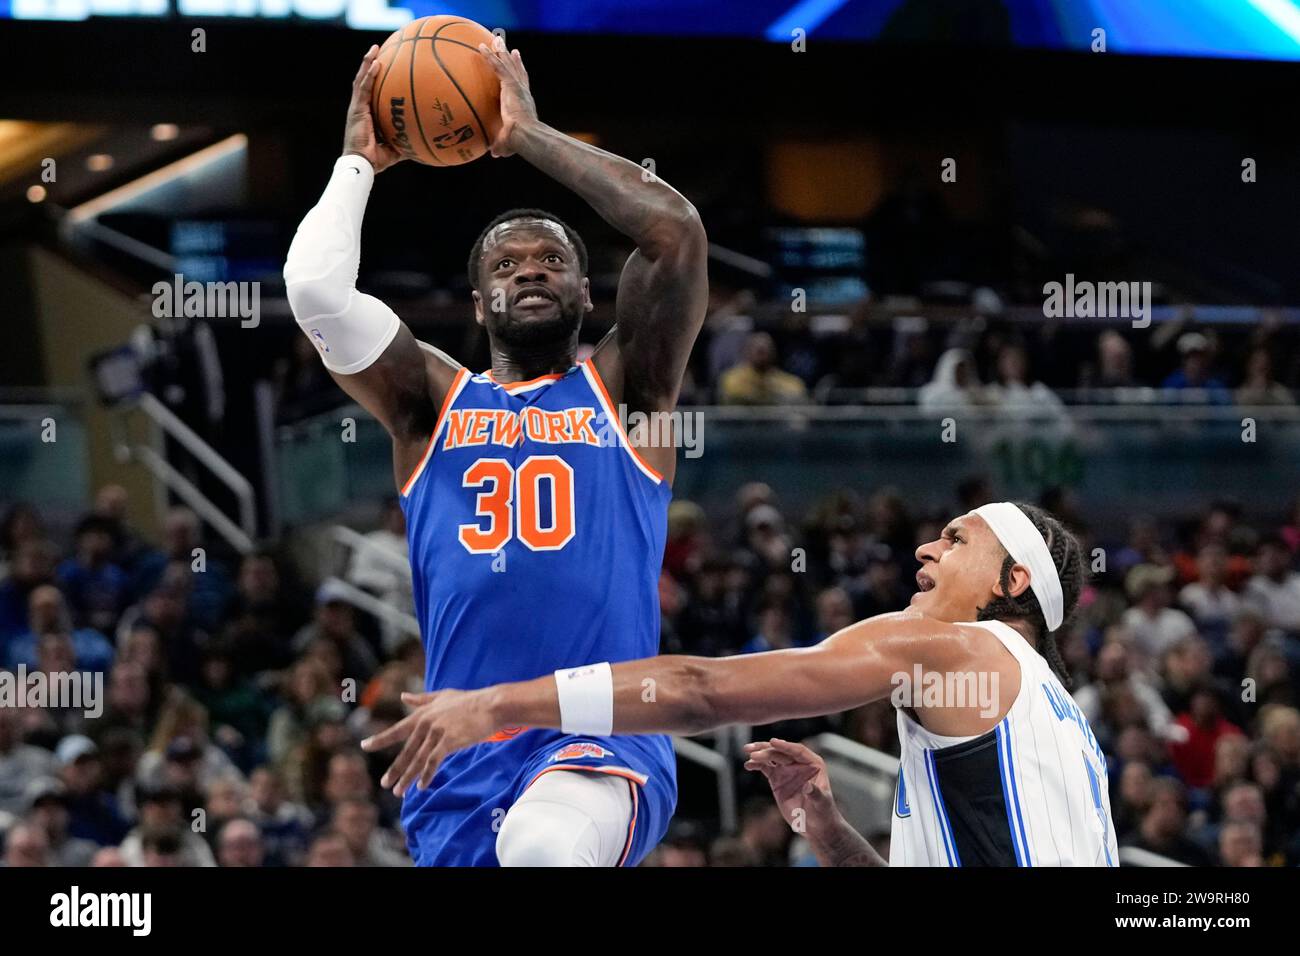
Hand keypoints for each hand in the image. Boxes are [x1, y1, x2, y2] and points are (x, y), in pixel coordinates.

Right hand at [341, 44, 404, 173]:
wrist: (362, 164)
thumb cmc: (376, 160)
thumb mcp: (396, 148)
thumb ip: (406, 141)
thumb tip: (423, 141)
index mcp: (367, 114)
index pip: (371, 91)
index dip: (374, 78)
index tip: (384, 65)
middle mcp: (360, 107)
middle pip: (364, 80)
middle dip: (370, 64)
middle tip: (378, 49)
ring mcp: (357, 107)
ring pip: (361, 79)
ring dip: (367, 62)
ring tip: (375, 49)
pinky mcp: (356, 109)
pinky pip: (363, 88)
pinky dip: (369, 75)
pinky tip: (376, 63)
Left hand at [360, 688, 497, 795]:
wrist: (491, 705)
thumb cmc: (469, 701)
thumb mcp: (442, 696)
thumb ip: (421, 699)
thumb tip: (402, 696)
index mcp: (422, 714)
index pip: (396, 730)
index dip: (380, 739)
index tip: (364, 745)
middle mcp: (425, 723)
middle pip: (406, 751)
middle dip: (395, 769)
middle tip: (385, 784)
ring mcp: (436, 732)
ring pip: (417, 760)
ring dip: (408, 778)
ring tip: (399, 791)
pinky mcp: (449, 741)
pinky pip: (433, 762)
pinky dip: (426, 775)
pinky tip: (421, 786)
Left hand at [476, 34, 537, 156]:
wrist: (525, 135)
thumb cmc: (520, 142)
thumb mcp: (508, 144)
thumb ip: (500, 146)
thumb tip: (494, 154)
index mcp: (524, 103)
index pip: (522, 86)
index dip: (521, 76)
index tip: (518, 68)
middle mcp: (523, 91)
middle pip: (518, 71)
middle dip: (513, 59)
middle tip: (511, 49)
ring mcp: (517, 86)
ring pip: (508, 64)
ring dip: (501, 51)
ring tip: (496, 39)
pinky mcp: (510, 85)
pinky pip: (497, 66)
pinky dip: (490, 56)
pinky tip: (481, 46)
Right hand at [743, 738, 838, 836]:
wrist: (815, 824)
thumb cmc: (823, 812)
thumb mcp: (822, 803)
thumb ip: (815, 794)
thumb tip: (808, 786)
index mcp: (813, 763)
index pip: (798, 751)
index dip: (785, 746)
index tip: (773, 742)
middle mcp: (799, 763)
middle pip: (781, 752)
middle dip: (767, 750)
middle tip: (754, 752)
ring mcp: (787, 769)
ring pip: (772, 757)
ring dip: (760, 754)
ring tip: (748, 753)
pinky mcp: (777, 778)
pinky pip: (765, 768)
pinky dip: (757, 765)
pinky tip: (748, 765)